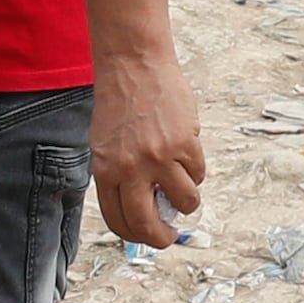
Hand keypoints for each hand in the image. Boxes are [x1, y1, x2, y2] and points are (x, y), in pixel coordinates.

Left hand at [89, 46, 206, 247]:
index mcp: (105, 170)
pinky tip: (186, 151)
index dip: (136, 235)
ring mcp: (158, 157)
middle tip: (171, 235)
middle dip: (162, 238)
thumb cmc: (119, 104)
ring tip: (184, 183)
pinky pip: (198, 172)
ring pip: (185, 200)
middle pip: (147, 224)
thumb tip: (146, 209)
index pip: (118, 220)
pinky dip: (196, 169)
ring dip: (188, 200)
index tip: (149, 235)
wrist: (134, 64)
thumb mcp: (106, 145)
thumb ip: (119, 177)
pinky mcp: (184, 143)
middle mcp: (129, 168)